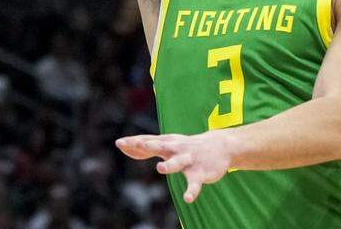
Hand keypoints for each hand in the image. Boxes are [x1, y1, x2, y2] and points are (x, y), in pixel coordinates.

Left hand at [116, 131, 234, 202]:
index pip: (148, 141)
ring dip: (169, 165)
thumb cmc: (187, 146)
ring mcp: (189, 160)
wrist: (221, 146)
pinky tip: (187, 199)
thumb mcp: (168, 143)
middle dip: (149, 145)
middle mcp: (177, 149)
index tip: (119, 143)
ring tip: (160, 168)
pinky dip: (191, 191)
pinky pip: (194, 183)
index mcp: (168, 142)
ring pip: (177, 163)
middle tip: (138, 144)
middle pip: (161, 146)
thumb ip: (147, 147)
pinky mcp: (200, 172)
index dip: (134, 143)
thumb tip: (124, 146)